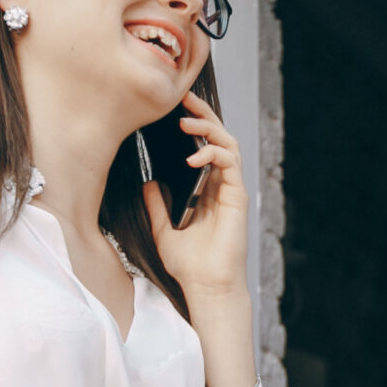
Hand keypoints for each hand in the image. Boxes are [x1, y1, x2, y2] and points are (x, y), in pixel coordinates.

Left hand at [146, 91, 247, 298]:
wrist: (206, 287)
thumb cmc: (190, 266)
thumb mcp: (163, 230)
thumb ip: (157, 206)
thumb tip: (148, 184)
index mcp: (208, 192)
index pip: (205, 149)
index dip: (195, 127)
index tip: (176, 110)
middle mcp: (222, 188)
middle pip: (219, 140)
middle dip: (204, 116)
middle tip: (184, 99)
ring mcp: (232, 191)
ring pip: (229, 145)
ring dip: (209, 130)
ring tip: (186, 124)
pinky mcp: (238, 198)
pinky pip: (230, 164)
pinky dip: (214, 154)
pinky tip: (194, 156)